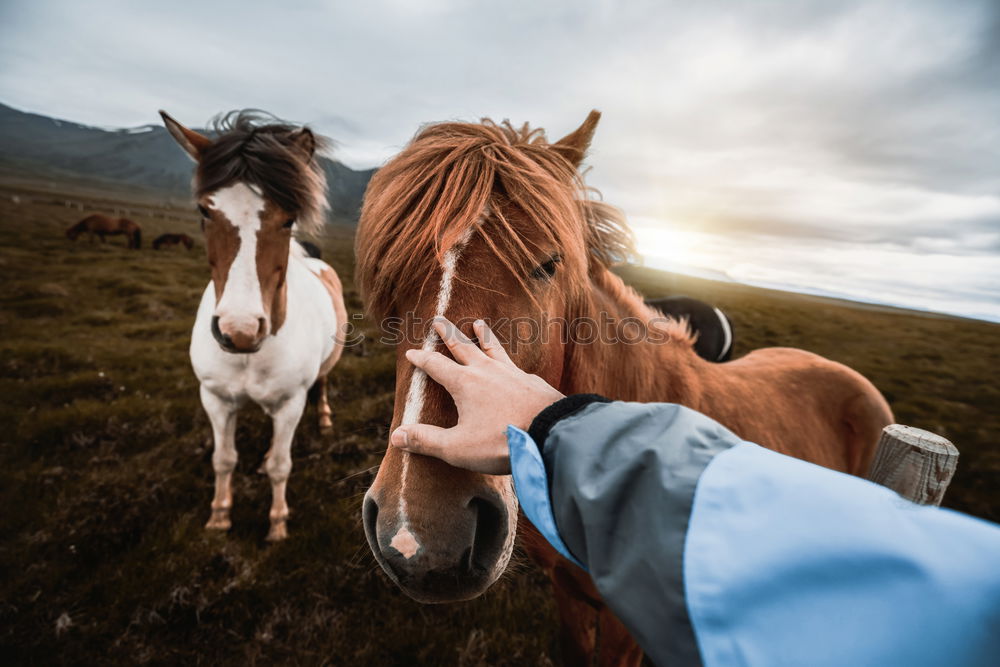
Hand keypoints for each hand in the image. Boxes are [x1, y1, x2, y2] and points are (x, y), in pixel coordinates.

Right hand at [389, 317, 564, 473]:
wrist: (551, 433)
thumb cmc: (501, 441)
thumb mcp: (457, 447)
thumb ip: (426, 441)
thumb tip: (396, 436)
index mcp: (464, 383)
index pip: (436, 365)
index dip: (422, 359)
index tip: (411, 352)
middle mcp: (486, 371)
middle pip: (463, 346)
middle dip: (449, 333)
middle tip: (439, 319)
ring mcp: (512, 373)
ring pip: (493, 348)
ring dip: (483, 335)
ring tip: (479, 323)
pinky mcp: (532, 381)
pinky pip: (516, 365)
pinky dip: (509, 360)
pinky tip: (512, 365)